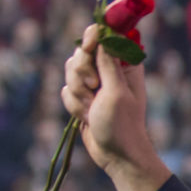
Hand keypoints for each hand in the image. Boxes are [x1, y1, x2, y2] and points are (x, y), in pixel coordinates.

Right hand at [61, 24, 169, 190]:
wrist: (116, 155)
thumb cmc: (122, 125)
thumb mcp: (116, 91)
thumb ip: (107, 63)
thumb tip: (102, 35)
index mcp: (124, 63)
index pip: (104, 36)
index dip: (92, 37)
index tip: (89, 46)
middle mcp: (109, 69)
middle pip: (80, 52)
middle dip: (82, 72)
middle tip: (94, 87)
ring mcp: (95, 83)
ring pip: (70, 71)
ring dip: (78, 92)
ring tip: (92, 108)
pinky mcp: (83, 96)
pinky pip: (66, 90)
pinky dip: (74, 105)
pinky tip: (87, 117)